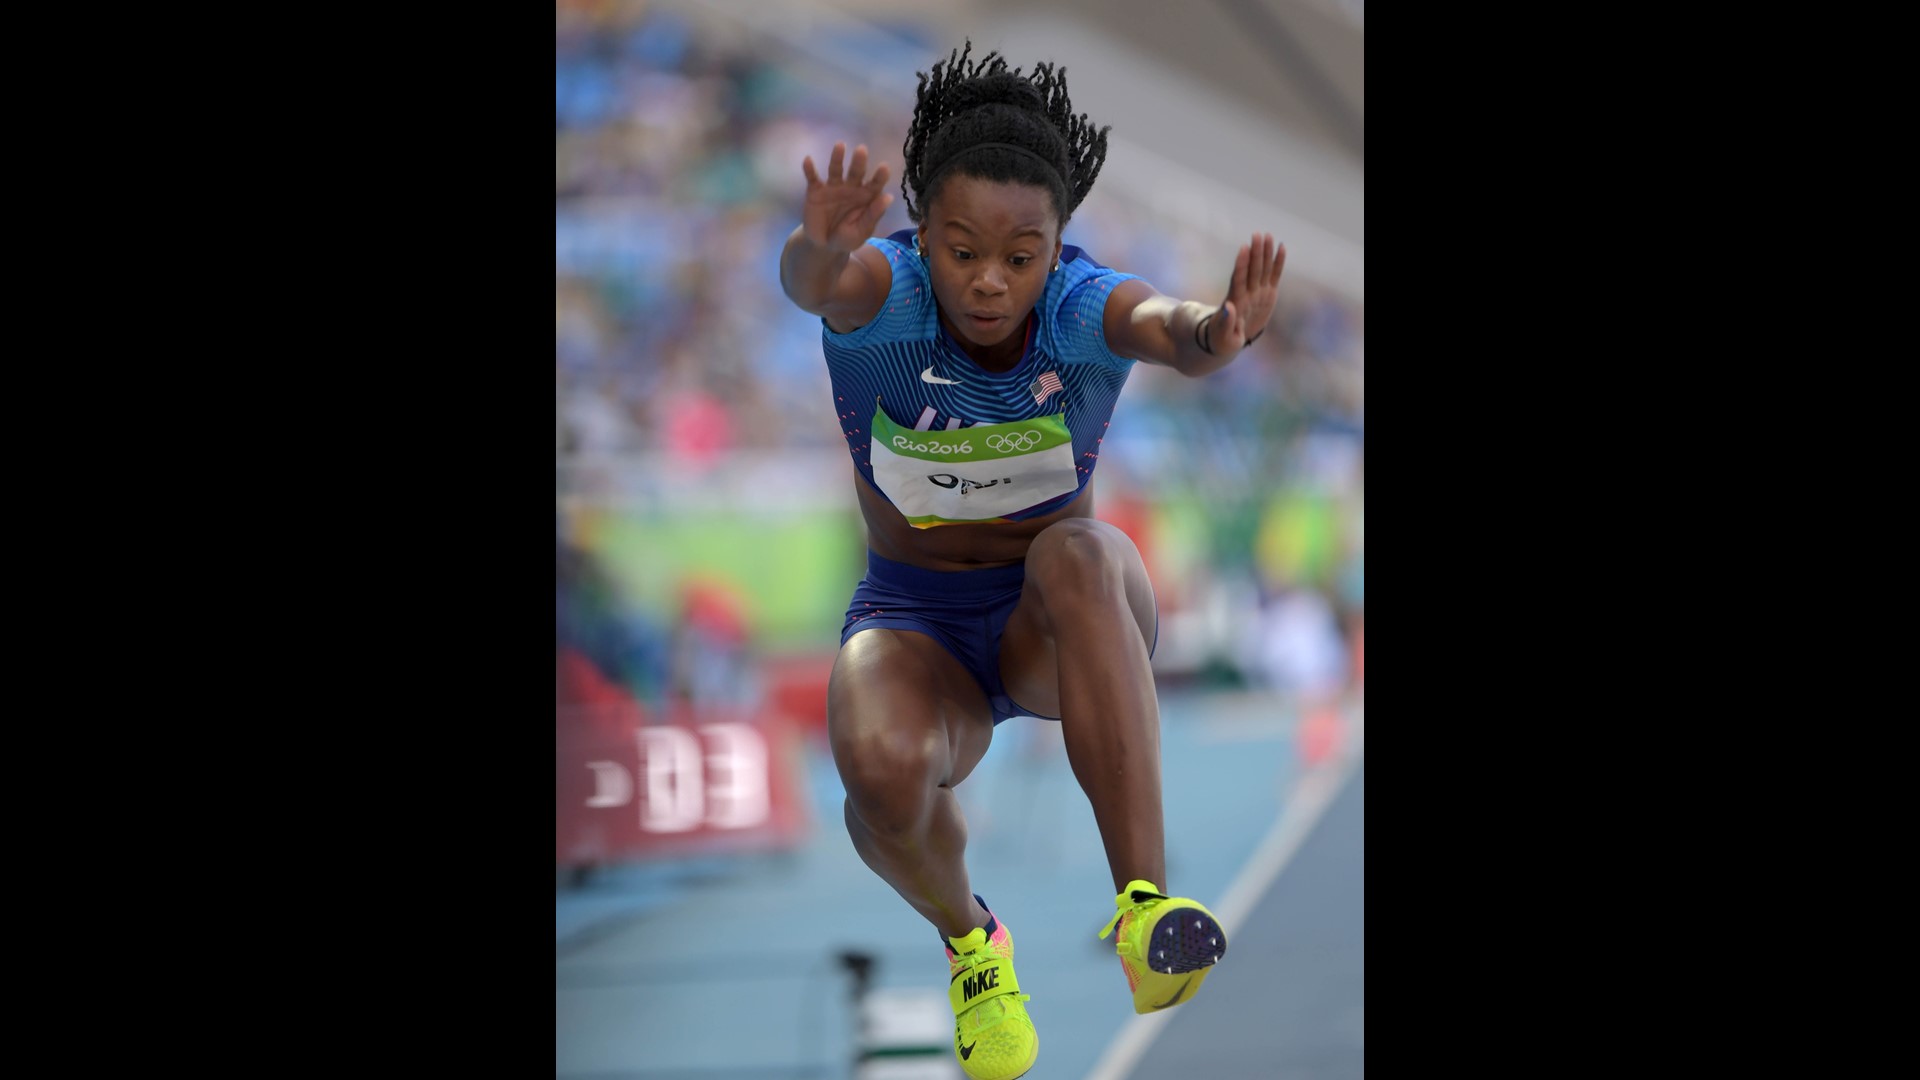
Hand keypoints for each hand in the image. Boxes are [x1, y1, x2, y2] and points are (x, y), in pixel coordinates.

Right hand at [800, 142, 893, 254]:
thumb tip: (888, 197)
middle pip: (856, 172)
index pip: (875, 184)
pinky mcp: (816, 191)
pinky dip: (810, 169)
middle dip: (859, 162)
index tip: (884, 168)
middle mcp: (851, 187)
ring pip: (836, 170)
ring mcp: (833, 187)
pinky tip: (808, 160)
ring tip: (840, 145)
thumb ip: (873, 214)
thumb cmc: (847, 237)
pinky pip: (813, 178)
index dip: (879, 176)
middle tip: (862, 150)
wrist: (823, 245)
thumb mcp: (861, 231)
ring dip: (837, 158)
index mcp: (866, 196)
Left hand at [1203, 233, 1285, 353]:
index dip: (1241, 264)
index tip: (1244, 249)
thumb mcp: (1224, 336)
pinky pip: (1274, 276)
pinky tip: (1281, 247)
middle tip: (1257, 234)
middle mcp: (1247, 293)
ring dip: (1265, 252)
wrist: (1230, 339)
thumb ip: (1226, 322)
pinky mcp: (1268, 294)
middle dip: (1255, 253)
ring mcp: (1258, 292)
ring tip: (1268, 236)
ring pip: (1263, 269)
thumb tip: (1228, 306)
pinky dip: (1278, 262)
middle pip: (1252, 270)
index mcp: (1236, 302)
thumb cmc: (1223, 340)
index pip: (1239, 280)